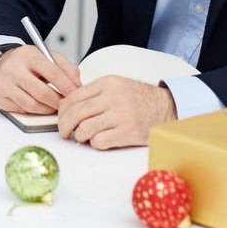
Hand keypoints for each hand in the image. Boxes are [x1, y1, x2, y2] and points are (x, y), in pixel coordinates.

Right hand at [0, 45, 80, 114]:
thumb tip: (77, 84)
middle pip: (42, 93)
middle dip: (58, 102)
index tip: (76, 93)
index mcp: (29, 56)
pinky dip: (33, 112)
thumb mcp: (46, 56)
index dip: (67, 86)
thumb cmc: (26, 62)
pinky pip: (21, 111)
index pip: (52, 72)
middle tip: (66, 105)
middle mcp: (14, 69)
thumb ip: (65, 67)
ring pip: (32, 105)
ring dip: (47, 110)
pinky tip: (40, 107)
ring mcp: (4, 84)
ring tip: (55, 107)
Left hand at [56, 75, 176, 149]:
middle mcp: (112, 97)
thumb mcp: (116, 86)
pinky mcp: (127, 132)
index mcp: (106, 83)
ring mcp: (120, 115)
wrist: (165, 107)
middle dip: (64, 125)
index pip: (74, 96)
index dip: (63, 110)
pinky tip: (98, 141)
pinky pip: (99, 141)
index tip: (61, 117)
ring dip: (79, 135)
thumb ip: (94, 92)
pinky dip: (94, 143)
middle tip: (64, 132)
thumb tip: (68, 105)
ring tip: (81, 137)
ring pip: (85, 128)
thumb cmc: (138, 98)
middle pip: (76, 112)